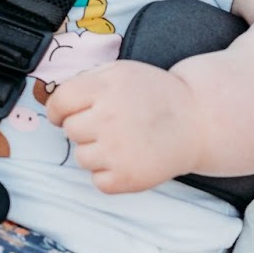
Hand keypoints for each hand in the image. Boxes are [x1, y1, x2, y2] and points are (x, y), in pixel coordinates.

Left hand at [44, 60, 207, 193]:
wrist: (196, 120)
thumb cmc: (155, 94)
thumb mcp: (120, 71)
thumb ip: (87, 81)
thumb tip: (57, 101)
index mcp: (104, 88)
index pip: (59, 103)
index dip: (58, 110)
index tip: (64, 115)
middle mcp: (108, 118)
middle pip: (70, 130)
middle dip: (83, 128)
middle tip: (108, 125)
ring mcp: (118, 150)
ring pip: (81, 157)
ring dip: (95, 151)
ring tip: (121, 141)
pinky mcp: (128, 178)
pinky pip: (98, 181)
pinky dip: (108, 174)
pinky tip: (126, 159)